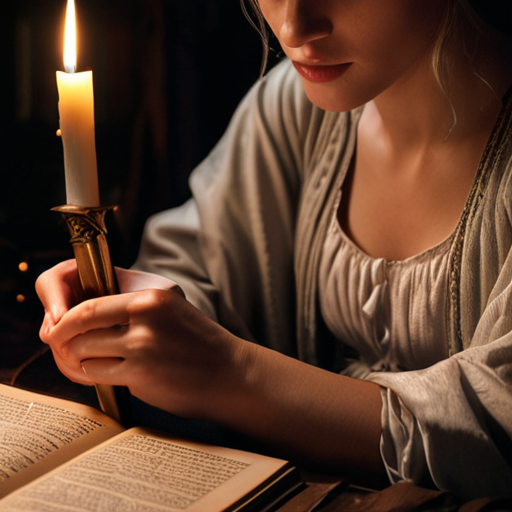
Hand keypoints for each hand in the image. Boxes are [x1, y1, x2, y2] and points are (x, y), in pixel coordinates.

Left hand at [36, 260, 244, 418]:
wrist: (229, 373)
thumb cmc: (197, 342)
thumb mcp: (171, 309)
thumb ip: (133, 305)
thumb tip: (87, 311)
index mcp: (152, 295)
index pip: (93, 300)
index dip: (68, 314)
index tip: (60, 324)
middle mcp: (147, 315)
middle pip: (82, 322)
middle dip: (62, 336)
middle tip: (58, 344)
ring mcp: (143, 345)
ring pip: (85, 349)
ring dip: (78, 358)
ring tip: (83, 362)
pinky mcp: (141, 374)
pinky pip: (97, 372)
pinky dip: (91, 375)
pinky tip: (101, 375)